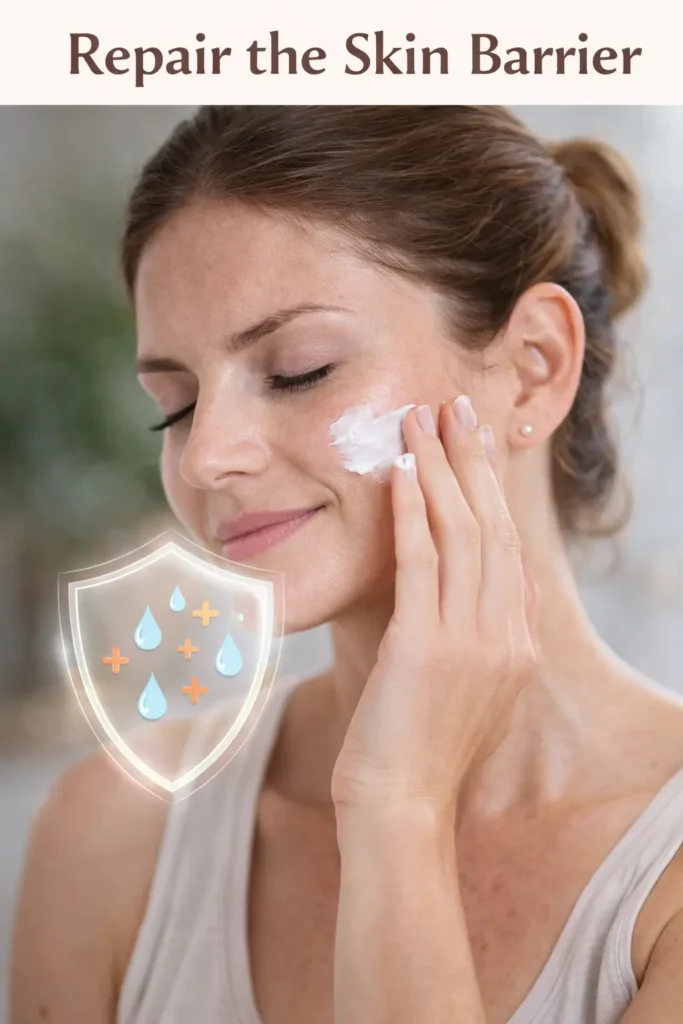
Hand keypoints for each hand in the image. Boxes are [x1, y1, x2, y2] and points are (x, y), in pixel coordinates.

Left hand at [330, 397, 539, 817]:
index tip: (477, 447)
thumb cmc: (419, 755)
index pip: (508, 550)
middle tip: (457, 408)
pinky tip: (398, 471)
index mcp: (516, 645)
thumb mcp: (464, 693)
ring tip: (423, 419)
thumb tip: (455, 598)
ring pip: (462, 532)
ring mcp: (471, 641)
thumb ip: (472, 642)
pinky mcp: (425, 647)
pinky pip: (421, 561)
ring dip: (440, 470)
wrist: (403, 813)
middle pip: (494, 527)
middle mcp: (505, 636)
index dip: (493, 491)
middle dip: (474, 462)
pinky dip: (411, 510)